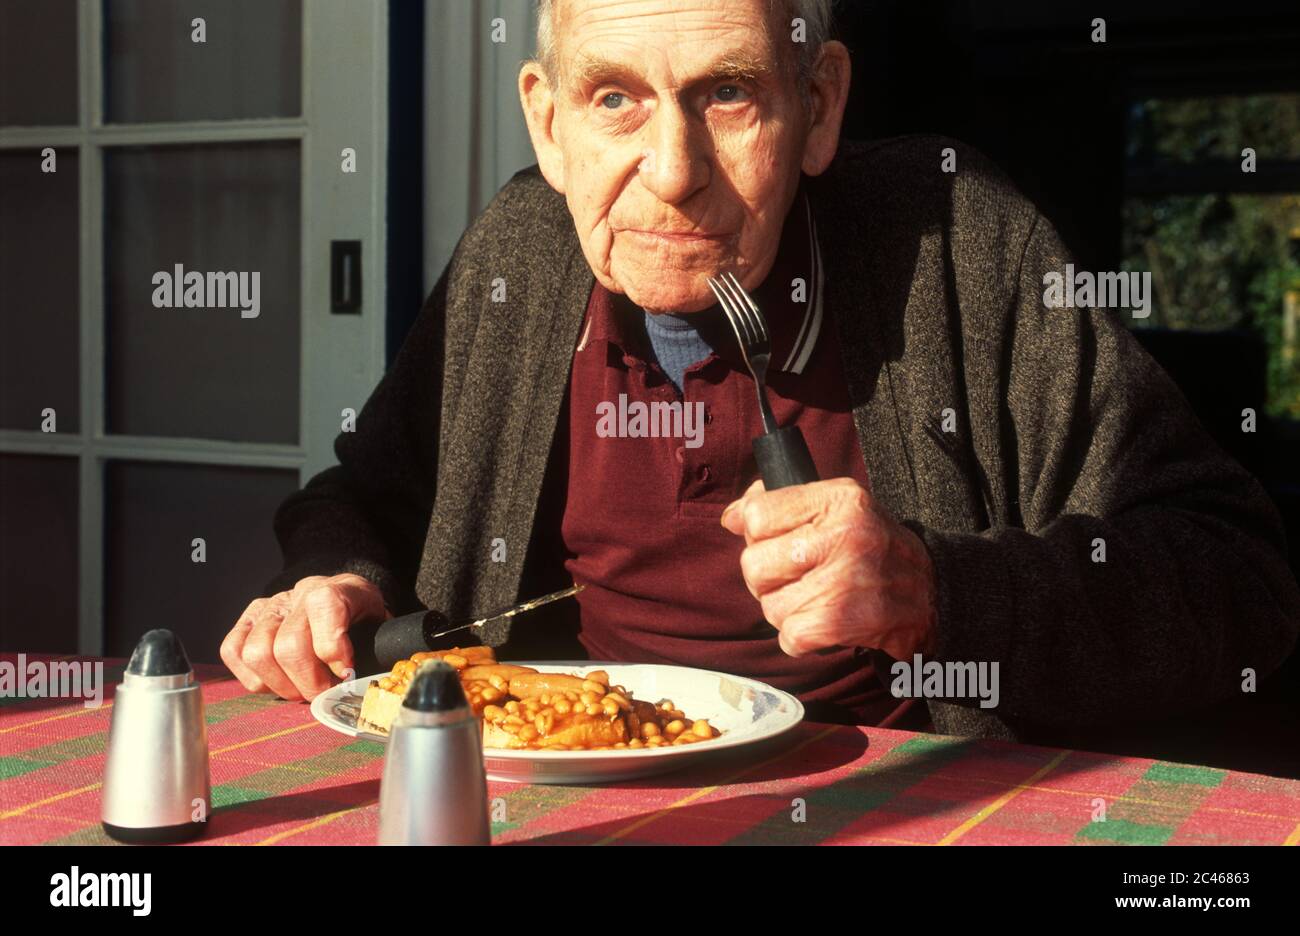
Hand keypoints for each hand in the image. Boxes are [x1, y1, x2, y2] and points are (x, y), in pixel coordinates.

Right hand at [220, 573, 389, 700]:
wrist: (343, 599)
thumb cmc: (362, 621)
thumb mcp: (381, 628)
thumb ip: (376, 650)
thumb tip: (362, 685)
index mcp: (336, 589)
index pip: (324, 608)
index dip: (333, 648)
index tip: (346, 674)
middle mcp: (299, 593)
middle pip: (289, 645)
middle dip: (308, 682)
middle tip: (324, 694)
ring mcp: (269, 606)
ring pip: (257, 653)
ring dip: (281, 685)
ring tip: (301, 691)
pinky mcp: (247, 620)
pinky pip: (233, 651)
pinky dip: (254, 678)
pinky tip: (278, 682)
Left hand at [720, 478, 937, 659]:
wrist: (932, 593)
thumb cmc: (873, 548)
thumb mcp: (838, 508)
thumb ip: (782, 504)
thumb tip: (731, 518)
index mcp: (839, 500)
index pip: (757, 514)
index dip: (758, 533)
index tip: (778, 541)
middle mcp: (843, 536)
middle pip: (754, 563)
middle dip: (768, 577)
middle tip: (798, 577)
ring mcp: (842, 581)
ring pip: (768, 604)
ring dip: (786, 609)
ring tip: (817, 599)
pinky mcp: (840, 622)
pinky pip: (787, 636)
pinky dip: (800, 637)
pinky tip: (824, 623)